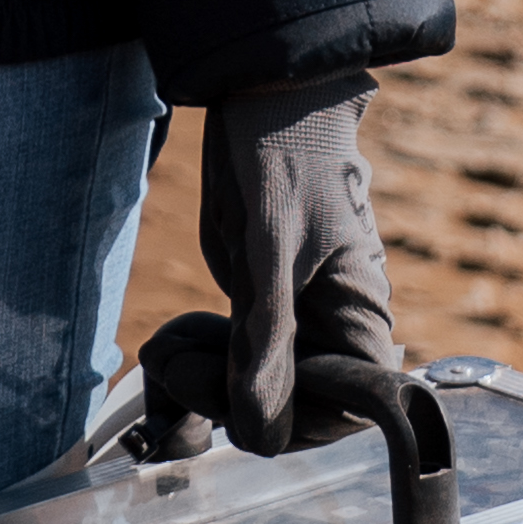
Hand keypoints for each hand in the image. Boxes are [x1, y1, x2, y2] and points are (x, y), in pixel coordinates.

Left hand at [137, 80, 403, 455]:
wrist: (259, 94)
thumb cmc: (285, 155)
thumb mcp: (271, 249)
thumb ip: (268, 339)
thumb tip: (261, 430)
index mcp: (360, 318)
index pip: (344, 411)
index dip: (294, 426)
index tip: (237, 413)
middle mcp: (333, 326)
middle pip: (290, 403)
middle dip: (228, 398)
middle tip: (172, 370)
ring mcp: (295, 316)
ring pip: (253, 384)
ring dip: (202, 380)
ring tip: (162, 353)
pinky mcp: (259, 302)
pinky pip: (231, 355)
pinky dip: (197, 357)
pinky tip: (168, 343)